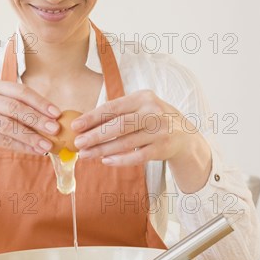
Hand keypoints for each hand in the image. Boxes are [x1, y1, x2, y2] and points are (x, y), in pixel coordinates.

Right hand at [0, 79, 60, 163]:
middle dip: (38, 119)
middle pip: (16, 107)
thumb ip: (15, 108)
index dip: (40, 102)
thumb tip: (49, 118)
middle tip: (55, 129)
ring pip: (10, 125)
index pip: (19, 90)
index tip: (56, 113)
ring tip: (47, 145)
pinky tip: (34, 151)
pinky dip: (21, 146)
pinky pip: (2, 140)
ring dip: (31, 136)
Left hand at [71, 90, 196, 163]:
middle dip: (95, 135)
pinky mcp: (163, 148)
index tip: (75, 126)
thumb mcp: (139, 109)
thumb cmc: (152, 120)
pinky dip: (120, 160)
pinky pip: (138, 156)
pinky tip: (106, 161)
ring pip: (126, 142)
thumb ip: (116, 114)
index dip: (92, 117)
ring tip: (86, 155)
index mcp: (143, 97)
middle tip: (78, 144)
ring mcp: (160, 130)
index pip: (113, 107)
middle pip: (119, 125)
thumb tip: (84, 126)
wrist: (184, 135)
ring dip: (103, 150)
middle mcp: (153, 112)